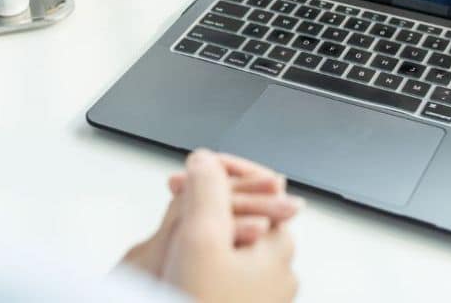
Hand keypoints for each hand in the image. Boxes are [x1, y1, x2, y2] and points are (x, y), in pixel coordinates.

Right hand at [161, 150, 298, 302]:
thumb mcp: (201, 239)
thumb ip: (205, 192)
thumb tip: (205, 160)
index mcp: (280, 245)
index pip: (261, 183)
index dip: (220, 171)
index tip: (189, 168)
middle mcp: (279, 268)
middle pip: (244, 212)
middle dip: (206, 196)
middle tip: (173, 190)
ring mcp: (264, 292)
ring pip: (232, 240)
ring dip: (201, 225)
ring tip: (170, 222)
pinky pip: (226, 267)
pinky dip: (203, 254)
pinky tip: (179, 262)